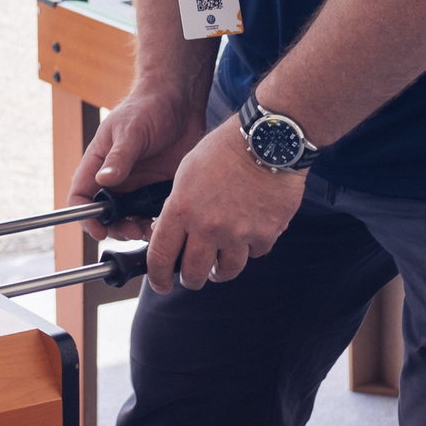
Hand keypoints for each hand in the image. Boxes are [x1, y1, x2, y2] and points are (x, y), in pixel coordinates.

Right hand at [67, 88, 207, 239]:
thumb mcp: (131, 131)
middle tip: (134, 231)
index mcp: (98, 164)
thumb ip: (119, 157)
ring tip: (153, 230)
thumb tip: (103, 180)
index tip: (99, 229)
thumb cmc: (148, 107)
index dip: (84, 216)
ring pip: (131, 219)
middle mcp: (116, 179)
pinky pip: (155, 214)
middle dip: (117, 228)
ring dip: (138, 230)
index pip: (80, 196)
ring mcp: (138, 186)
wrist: (181, 102)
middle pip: (106, 215)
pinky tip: (168, 220)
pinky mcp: (159, 189)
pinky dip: (159, 223)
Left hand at [140, 119, 305, 294]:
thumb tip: (172, 234)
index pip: (161, 256)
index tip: (160, 284)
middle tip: (193, 277)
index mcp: (181, 210)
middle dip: (190, 279)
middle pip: (194, 273)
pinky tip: (248, 236)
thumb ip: (178, 207)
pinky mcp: (266, 234)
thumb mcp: (186, 174)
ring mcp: (239, 233)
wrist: (266, 141)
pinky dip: (249, 249)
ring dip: (221, 270)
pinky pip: (254, 254)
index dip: (158, 277)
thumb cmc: (223, 151)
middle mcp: (208, 226)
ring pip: (226, 270)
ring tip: (220, 264)